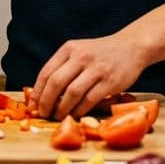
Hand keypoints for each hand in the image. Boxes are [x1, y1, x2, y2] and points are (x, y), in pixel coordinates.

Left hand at [32, 32, 146, 119]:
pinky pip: (89, 99)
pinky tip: (75, 114)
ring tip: (57, 116)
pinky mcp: (110, 81)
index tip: (33, 105)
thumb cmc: (101, 53)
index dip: (37, 92)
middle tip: (43, 114)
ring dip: (62, 109)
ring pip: (72, 93)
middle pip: (56, 83)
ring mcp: (96, 69)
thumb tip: (43, 93)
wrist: (131, 47)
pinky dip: (79, 110)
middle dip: (46, 102)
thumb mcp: (79, 51)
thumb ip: (64, 67)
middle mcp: (81, 56)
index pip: (46, 72)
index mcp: (69, 48)